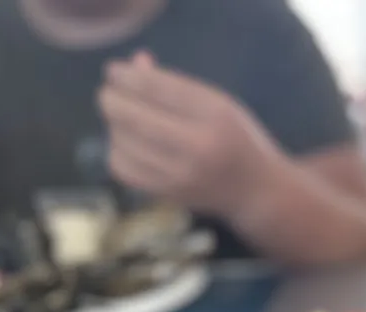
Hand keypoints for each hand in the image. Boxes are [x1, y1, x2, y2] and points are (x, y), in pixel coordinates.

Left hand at [98, 52, 278, 219]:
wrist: (257, 191)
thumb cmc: (236, 138)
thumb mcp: (218, 103)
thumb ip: (177, 86)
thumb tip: (133, 65)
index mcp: (216, 115)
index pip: (158, 88)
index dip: (127, 77)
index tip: (114, 72)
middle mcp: (199, 146)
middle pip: (134, 117)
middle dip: (111, 100)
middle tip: (108, 95)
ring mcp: (182, 174)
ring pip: (123, 142)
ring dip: (114, 126)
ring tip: (123, 120)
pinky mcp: (169, 193)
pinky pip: (123, 168)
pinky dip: (117, 152)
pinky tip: (127, 145)